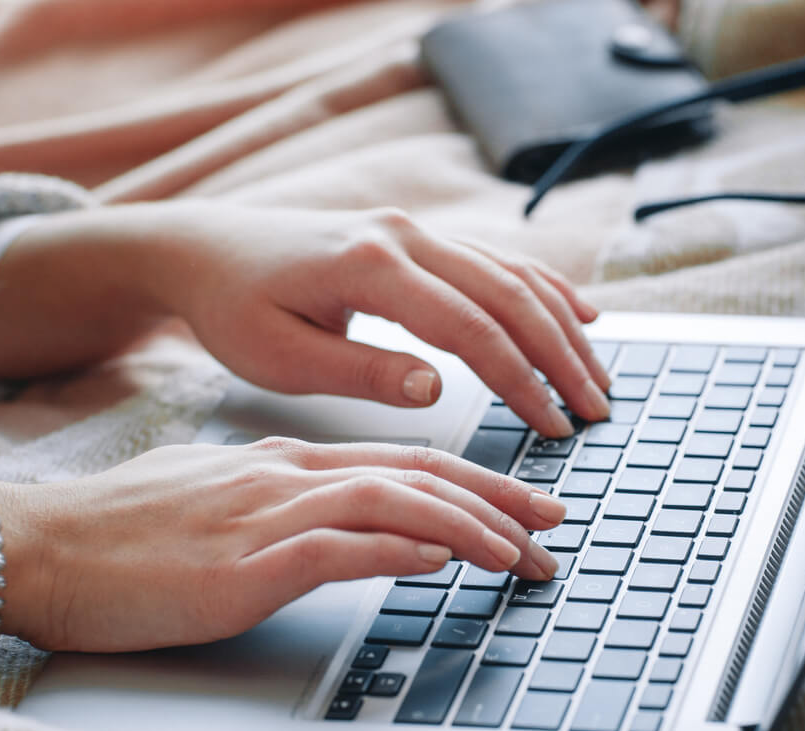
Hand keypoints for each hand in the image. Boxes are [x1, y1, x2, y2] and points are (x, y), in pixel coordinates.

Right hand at [0, 439, 565, 652]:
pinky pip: (340, 546)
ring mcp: (268, 513)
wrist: (43, 543)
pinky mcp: (245, 562)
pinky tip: (442, 558)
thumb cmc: (128, 530)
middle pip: (419, 473)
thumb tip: (358, 522)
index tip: (524, 503)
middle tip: (555, 524)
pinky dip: (399, 548)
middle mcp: (290, 475)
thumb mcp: (223, 499)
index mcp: (288, 460)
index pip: (403, 461)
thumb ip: (292, 502)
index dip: (475, 480)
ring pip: (395, 501)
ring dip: (470, 527)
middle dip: (498, 499)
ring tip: (522, 553)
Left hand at [140, 203, 611, 436]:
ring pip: (511, 273)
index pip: (469, 328)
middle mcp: (403, 236)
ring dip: (562, 325)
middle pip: (508, 295)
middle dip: (561, 356)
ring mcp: (414, 230)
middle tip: (598, 409)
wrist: (205, 249)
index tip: (554, 426)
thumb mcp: (279, 356)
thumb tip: (437, 389)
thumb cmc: (234, 307)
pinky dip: (543, 288)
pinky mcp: (417, 236)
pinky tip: (581, 313)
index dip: (521, 381)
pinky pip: (496, 259)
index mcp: (369, 265)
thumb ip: (361, 372)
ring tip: (598, 376)